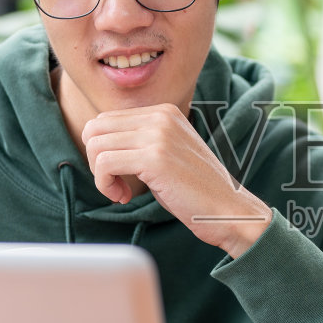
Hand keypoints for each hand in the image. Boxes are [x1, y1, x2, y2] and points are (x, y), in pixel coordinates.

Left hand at [80, 104, 272, 256]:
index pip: (106, 120)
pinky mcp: (154, 157)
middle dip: (95, 161)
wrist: (228, 211)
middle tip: (114, 183)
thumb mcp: (167, 153)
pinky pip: (104, 164)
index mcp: (164, 111)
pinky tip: (124, 197)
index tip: (120, 175)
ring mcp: (158, 135)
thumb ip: (140, 141)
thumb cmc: (196, 191)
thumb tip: (98, 142)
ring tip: (120, 192)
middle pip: (95, 128)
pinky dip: (105, 185)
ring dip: (100, 175)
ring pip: (95, 145)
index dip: (103, 151)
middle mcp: (161, 116)